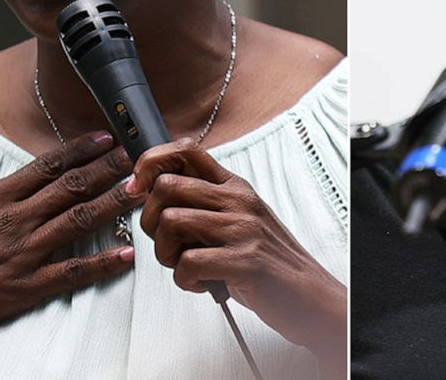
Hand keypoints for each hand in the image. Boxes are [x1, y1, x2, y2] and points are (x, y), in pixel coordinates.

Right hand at [0, 130, 141, 369]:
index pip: (47, 166)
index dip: (80, 150)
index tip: (106, 136)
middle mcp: (16, 220)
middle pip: (72, 188)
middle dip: (109, 169)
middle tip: (138, 155)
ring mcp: (24, 253)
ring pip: (79, 222)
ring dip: (113, 205)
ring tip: (142, 190)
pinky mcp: (26, 286)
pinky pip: (72, 272)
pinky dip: (102, 263)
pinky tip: (127, 254)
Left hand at [129, 139, 346, 374]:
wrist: (309, 295)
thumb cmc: (267, 261)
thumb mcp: (240, 219)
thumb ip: (205, 205)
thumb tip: (153, 194)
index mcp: (235, 187)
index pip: (187, 150)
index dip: (151, 163)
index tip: (137, 189)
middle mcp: (238, 201)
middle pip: (167, 186)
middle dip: (150, 221)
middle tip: (168, 244)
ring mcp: (242, 229)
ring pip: (170, 221)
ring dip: (165, 254)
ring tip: (185, 267)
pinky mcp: (244, 261)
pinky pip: (187, 263)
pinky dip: (184, 280)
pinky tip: (201, 284)